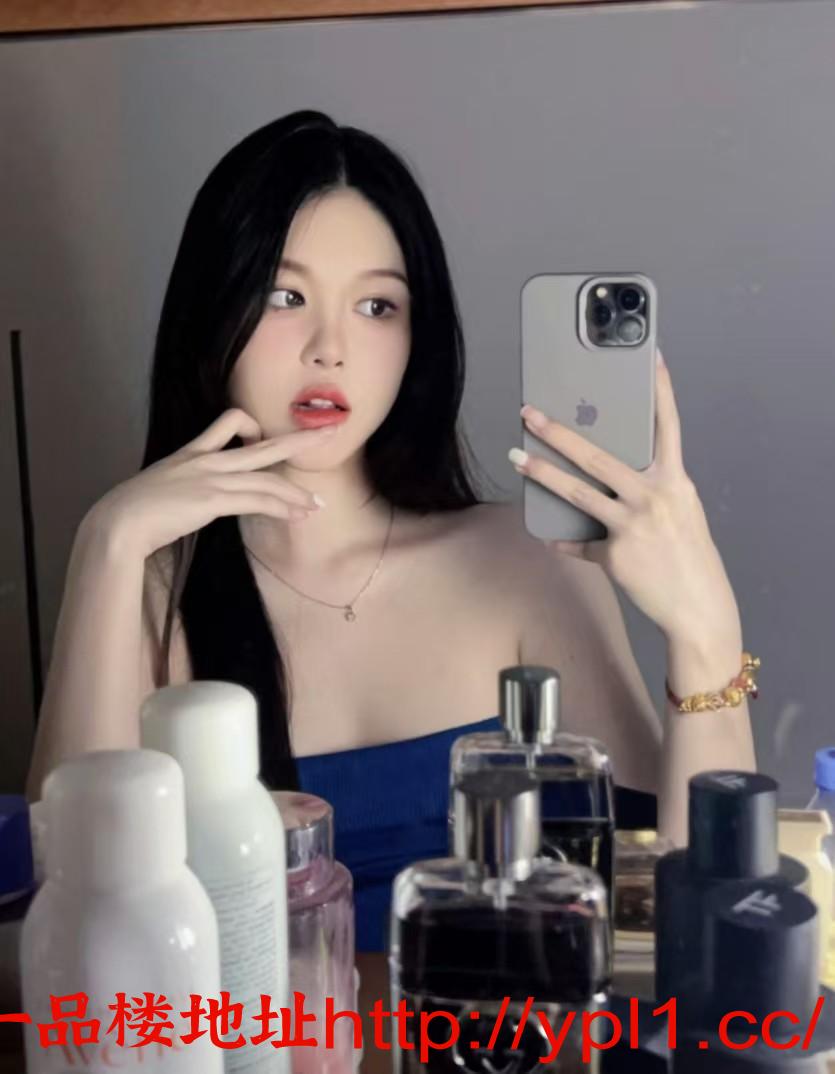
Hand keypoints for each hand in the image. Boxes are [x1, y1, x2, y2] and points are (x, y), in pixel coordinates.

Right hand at [87, 408, 336, 559]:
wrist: (118, 522)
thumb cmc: (133, 513)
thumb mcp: (159, 489)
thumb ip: (181, 488)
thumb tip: (189, 501)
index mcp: (192, 452)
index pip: (229, 421)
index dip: (253, 426)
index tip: (265, 439)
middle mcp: (207, 459)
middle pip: (264, 443)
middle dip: (300, 439)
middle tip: (330, 432)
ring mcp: (212, 477)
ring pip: (268, 477)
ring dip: (295, 493)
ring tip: (316, 504)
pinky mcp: (214, 499)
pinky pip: (258, 499)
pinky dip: (282, 506)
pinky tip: (298, 514)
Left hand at [511, 350, 740, 643]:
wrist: (699, 609)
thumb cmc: (690, 559)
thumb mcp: (680, 514)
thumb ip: (651, 492)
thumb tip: (612, 481)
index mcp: (676, 481)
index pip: (669, 426)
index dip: (661, 391)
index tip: (652, 357)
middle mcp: (655, 497)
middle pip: (599, 456)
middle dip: (560, 433)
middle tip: (531, 414)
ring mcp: (633, 525)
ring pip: (578, 492)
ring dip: (543, 474)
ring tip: (517, 458)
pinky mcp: (616, 555)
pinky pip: (581, 544)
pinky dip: (566, 542)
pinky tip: (552, 538)